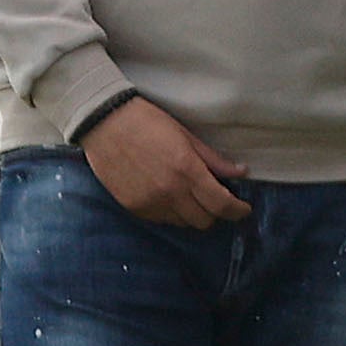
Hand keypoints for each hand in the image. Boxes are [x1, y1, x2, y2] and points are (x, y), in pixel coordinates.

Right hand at [81, 96, 250, 227]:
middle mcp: (169, 191)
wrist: (103, 122)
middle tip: (215, 200)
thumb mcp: (185, 135)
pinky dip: (170, 212)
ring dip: (192, 213)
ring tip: (188, 196)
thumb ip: (212, 159)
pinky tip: (167, 195)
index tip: (243, 209)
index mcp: (186, 170)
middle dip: (215, 213)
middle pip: (204, 221)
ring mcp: (150, 202)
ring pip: (183, 223)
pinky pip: (161, 220)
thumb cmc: (146, 121)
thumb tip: (240, 172)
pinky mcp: (133, 207)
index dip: (237, 211)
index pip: (221, 204)